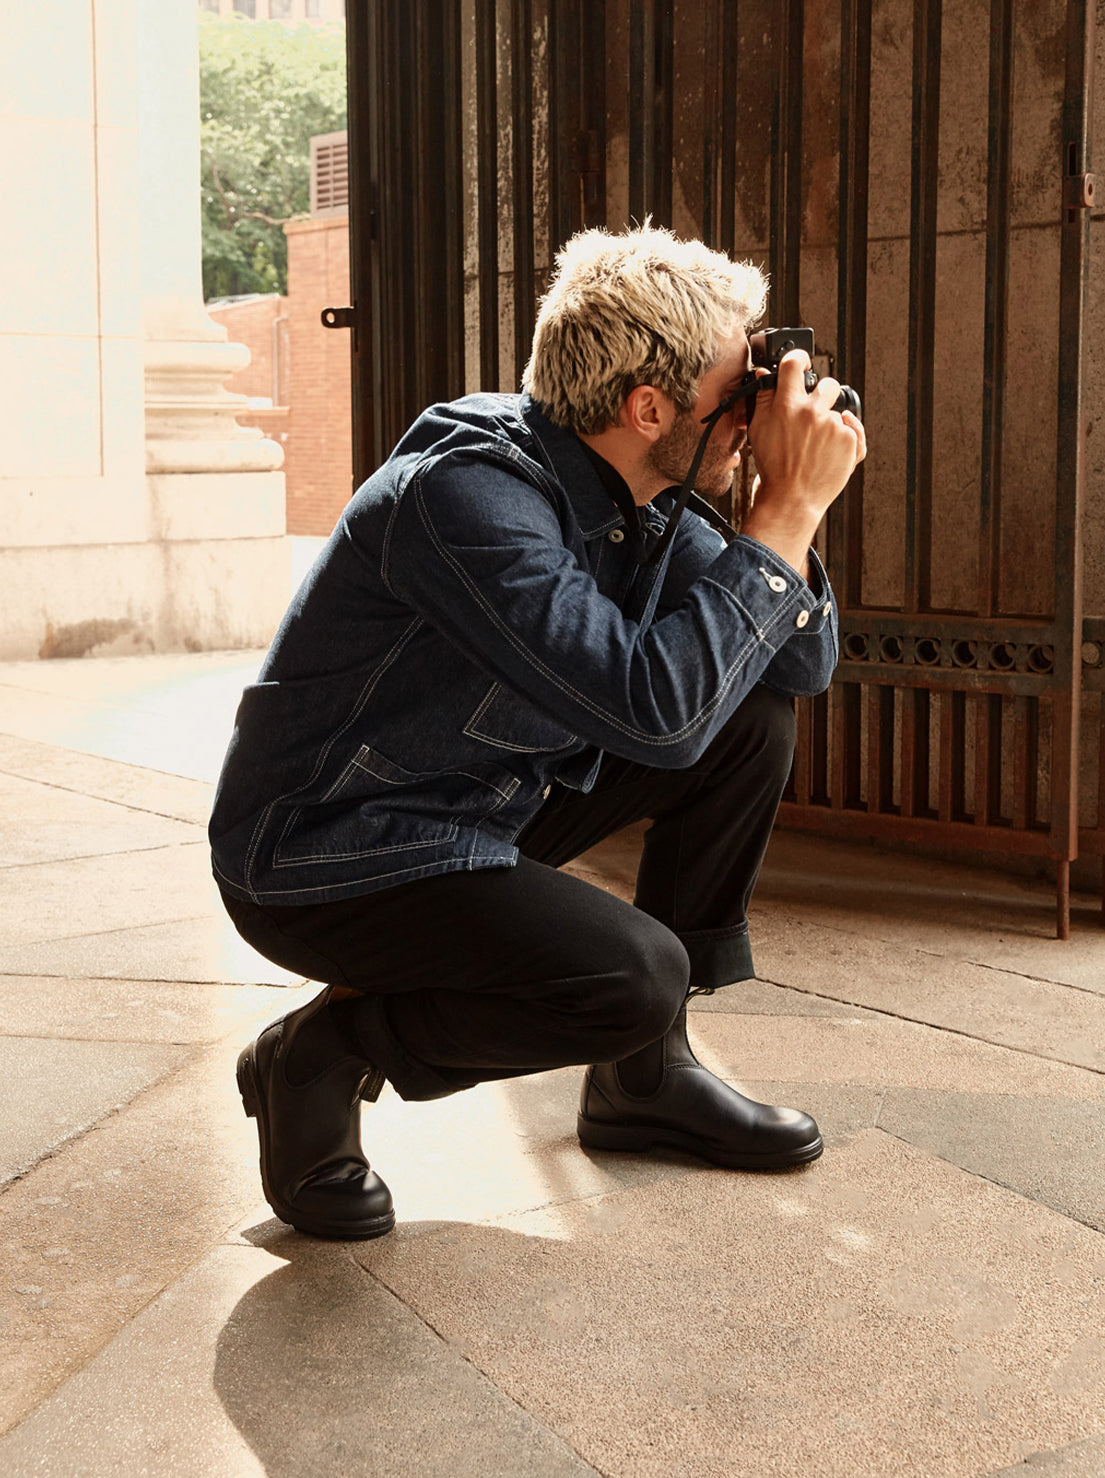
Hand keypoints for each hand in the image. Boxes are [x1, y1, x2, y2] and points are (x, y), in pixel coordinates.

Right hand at [741, 349, 865, 575]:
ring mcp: (834, 426)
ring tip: (817, 446)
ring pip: (838, 412)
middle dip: (822, 395)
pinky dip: (846, 439)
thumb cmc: (773, 469)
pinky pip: (853, 431)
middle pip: (827, 384)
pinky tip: (830, 451)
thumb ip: (762, 399)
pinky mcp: (850, 442)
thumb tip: (762, 375)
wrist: (791, 500)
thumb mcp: (759, 431)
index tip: (801, 363)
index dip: (798, 359)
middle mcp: (813, 412)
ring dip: (830, 424)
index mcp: (787, 405)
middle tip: (813, 414)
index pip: (794, 364)